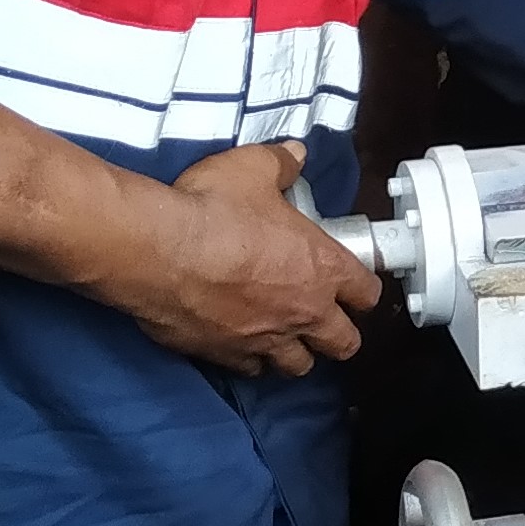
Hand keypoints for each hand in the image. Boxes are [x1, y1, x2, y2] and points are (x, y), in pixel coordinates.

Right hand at [113, 141, 382, 377]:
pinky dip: (251, 360)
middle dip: (339, 335)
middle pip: (343, 343)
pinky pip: (250, 370)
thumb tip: (295, 154)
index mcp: (322, 268)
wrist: (158, 251)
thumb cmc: (213, 209)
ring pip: (299, 366)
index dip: (363, 290)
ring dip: (296, 353)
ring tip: (285, 336)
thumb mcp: (253, 169)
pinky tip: (241, 344)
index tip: (355, 286)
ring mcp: (265, 340)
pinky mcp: (226, 356)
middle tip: (325, 321)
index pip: (366, 293)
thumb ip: (281, 164)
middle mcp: (302, 312)